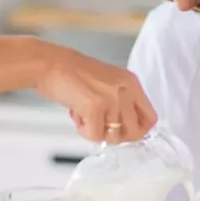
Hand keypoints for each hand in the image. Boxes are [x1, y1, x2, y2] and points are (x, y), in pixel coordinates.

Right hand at [34, 44, 156, 142]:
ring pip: (114, 136)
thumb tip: (126, 128)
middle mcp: (125, 90)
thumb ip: (120, 101)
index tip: (123, 132)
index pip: (150, 117)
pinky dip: (84, 131)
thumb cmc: (71, 73)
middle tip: (101, 127)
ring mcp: (111, 99)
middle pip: (135, 132)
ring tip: (84, 116)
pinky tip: (76, 117)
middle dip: (116, 135)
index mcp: (131, 82)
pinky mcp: (95, 107)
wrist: (48, 64)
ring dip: (97, 132)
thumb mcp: (107, 82)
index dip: (138, 130)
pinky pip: (95, 135)